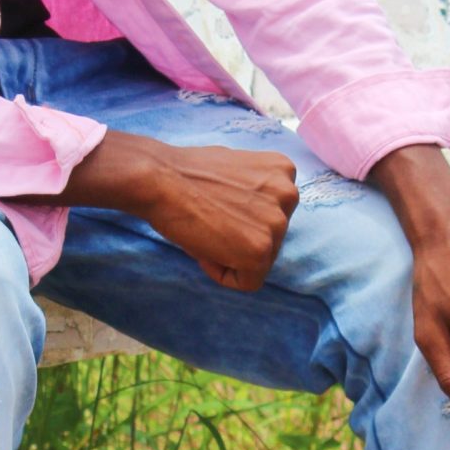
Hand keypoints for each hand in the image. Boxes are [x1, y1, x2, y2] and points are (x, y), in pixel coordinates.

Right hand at [60, 130, 298, 289]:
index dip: (240, 220)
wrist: (159, 180)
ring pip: (260, 260)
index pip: (273, 213)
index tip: (217, 210)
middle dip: (240, 238)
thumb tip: (252, 213)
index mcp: (283, 170)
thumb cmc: (185, 173)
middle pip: (270, 238)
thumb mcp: (236, 168)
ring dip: (232, 255)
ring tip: (206, 232)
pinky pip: (247, 281)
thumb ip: (255, 189)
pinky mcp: (261, 250)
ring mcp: (278, 223)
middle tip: (209, 223)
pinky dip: (222, 273)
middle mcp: (289, 194)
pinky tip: (205, 247)